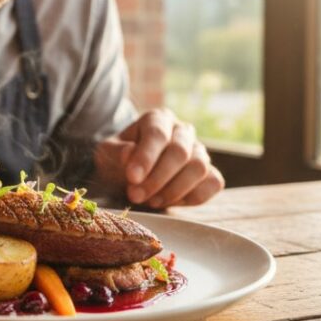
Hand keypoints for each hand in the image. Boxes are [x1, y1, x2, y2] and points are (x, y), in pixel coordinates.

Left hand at [94, 109, 223, 207]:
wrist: (130, 175)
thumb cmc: (119, 160)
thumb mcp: (107, 153)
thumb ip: (115, 151)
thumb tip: (129, 153)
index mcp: (158, 119)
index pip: (157, 134)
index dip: (146, 157)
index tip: (132, 177)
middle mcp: (182, 131)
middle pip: (180, 152)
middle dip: (157, 178)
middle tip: (136, 195)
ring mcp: (199, 151)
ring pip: (199, 168)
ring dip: (173, 190)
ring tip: (150, 201)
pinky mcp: (209, 173)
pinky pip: (213, 183)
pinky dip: (193, 197)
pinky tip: (169, 201)